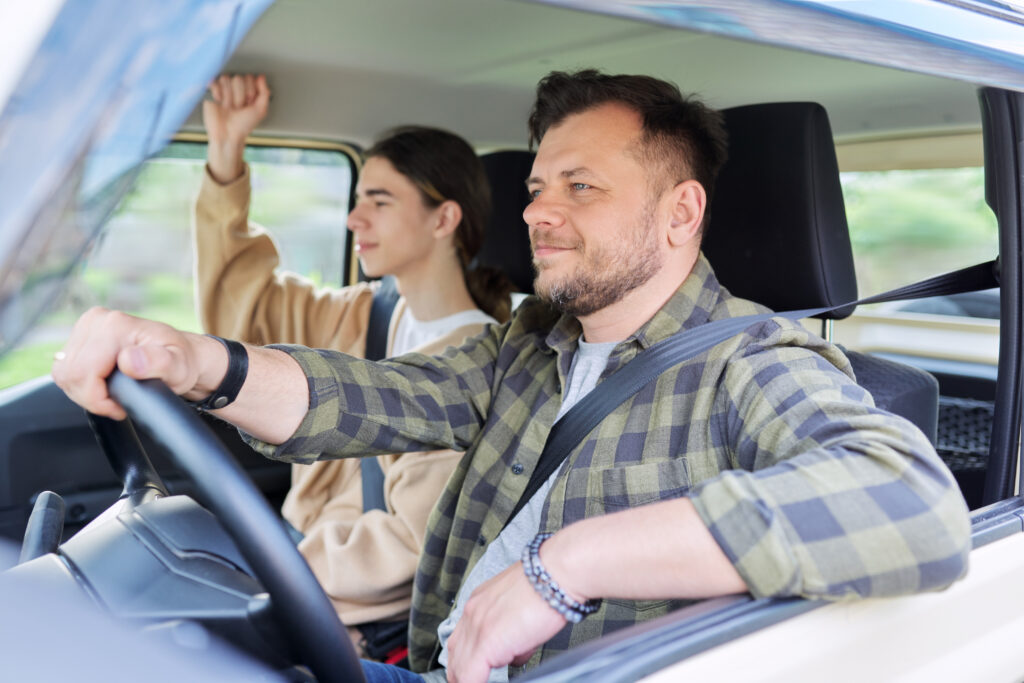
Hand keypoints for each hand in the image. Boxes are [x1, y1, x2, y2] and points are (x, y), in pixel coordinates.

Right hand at [51, 307, 223, 419]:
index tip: (120, 406)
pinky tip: (104, 385)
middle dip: (92, 398)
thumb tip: (130, 360)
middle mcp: (97, 321)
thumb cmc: (181, 361)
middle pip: (69, 374)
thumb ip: (158, 363)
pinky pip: (66, 370)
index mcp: (115, 325)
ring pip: (64, 374)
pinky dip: (82, 384)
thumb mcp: (179, 366)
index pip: (82, 373)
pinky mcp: (81, 337)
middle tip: (118, 402)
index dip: (98, 400)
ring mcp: (87, 327)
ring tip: (114, 394)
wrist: (180, 355)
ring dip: (86, 392)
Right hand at [203, 73, 269, 183]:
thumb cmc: (243, 126)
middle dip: (239, 96)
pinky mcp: (211, 91)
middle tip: (238, 107)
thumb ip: (264, 92)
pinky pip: (214, 82)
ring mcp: (224, 89)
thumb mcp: (260, 110)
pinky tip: (220, 102)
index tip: (249, 103)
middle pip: (238, 78)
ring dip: (228, 97)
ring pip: (226, 79)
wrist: (227, 135)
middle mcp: (236, 88)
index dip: (250, 92)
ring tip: (229, 107)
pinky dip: (218, 93)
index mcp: (248, 91)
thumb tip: (261, 77)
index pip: (249, 78)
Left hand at [445, 561, 568, 682]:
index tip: (471, 671)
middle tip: (471, 682)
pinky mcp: (487, 644)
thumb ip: (511, 632)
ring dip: (467, 680)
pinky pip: (470, 677)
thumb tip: (513, 653)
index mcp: (480, 602)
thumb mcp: (521, 606)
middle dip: (460, 673)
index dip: (464, 658)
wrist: (556, 573)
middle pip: (454, 654)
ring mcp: (477, 628)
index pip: (461, 637)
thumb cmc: (549, 584)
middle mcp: (473, 612)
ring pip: (459, 668)